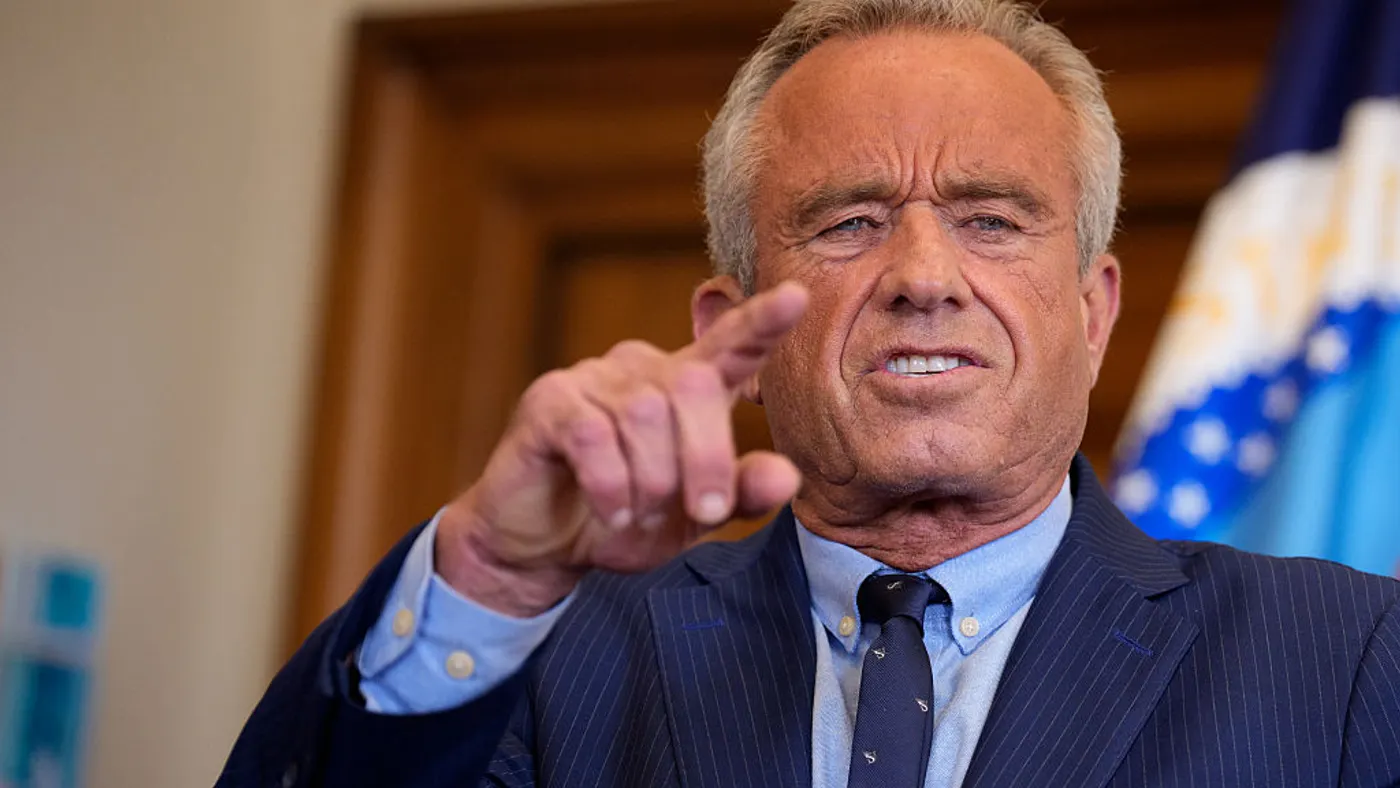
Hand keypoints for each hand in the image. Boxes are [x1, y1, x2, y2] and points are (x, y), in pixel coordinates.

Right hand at [435, 282, 809, 616]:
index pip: (732, 342)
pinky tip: (611, 511)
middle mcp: (643, 370)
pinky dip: (611, 485)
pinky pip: (593, 434)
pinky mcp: (549, 400)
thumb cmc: (622, 520)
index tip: (797, 298)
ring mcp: (593, 377)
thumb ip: (740, 493)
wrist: (542, 549)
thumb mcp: (691, 517)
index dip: (762, 321)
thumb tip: (786, 477)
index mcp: (687, 388)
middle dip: (707, 460)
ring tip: (639, 516)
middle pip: (696, 387)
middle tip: (702, 512)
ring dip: (652, 482)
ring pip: (645, 414)